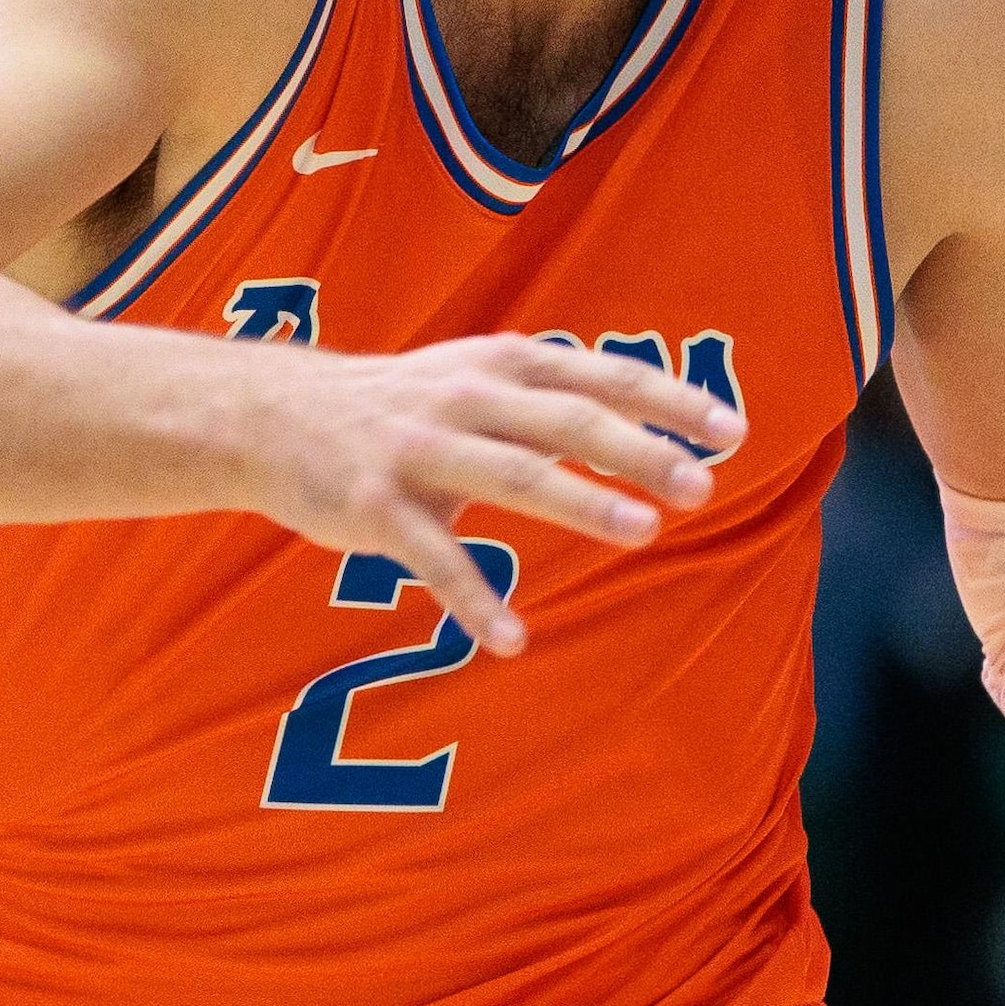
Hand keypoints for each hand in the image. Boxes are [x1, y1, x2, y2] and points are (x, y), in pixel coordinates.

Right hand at [236, 332, 748, 654]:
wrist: (272, 417)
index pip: (600, 376)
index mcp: (499, 366)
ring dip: (582, 504)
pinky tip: (511, 639)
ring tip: (642, 534)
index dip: (668, 401)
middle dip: (637, 453)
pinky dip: (474, 600)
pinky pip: (434, 560)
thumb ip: (548, 394)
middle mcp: (464, 399)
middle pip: (567, 421)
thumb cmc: (394, 404)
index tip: (732, 431)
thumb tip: (647, 417)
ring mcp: (419, 452)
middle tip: (699, 487)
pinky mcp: (376, 506)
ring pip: (514, 475)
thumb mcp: (472, 374)